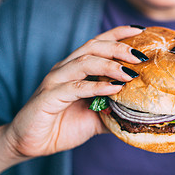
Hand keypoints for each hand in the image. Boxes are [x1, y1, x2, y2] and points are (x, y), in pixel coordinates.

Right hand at [5, 26, 146, 157]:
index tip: (140, 31)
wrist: (32, 144)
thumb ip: (116, 111)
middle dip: (119, 48)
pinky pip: (75, 87)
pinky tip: (114, 88)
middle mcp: (66, 68)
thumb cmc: (63, 126)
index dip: (118, 34)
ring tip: (130, 73)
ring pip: (84, 63)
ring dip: (110, 65)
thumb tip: (142, 112)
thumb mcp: (97, 118)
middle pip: (93, 47)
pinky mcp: (49, 96)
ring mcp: (56, 81)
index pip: (99, 43)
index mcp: (76, 68)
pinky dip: (96, 86)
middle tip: (140, 56)